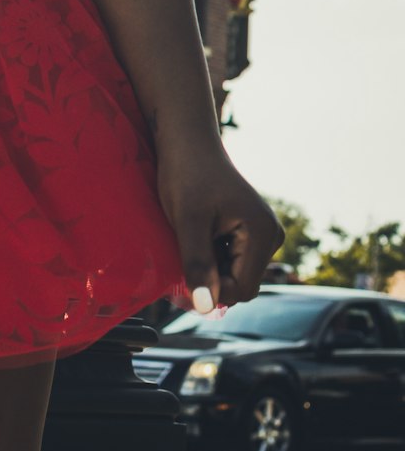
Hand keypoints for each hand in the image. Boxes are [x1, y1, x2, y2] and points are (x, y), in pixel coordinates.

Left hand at [156, 145, 284, 311]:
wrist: (188, 143)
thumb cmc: (186, 174)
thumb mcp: (187, 221)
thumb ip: (198, 264)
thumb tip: (205, 307)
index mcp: (264, 234)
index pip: (242, 290)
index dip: (211, 292)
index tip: (180, 280)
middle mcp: (272, 235)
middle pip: (241, 285)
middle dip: (211, 280)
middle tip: (180, 258)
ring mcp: (263, 232)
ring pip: (235, 273)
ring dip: (210, 267)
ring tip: (188, 241)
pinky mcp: (251, 230)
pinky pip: (234, 259)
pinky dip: (213, 256)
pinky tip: (197, 236)